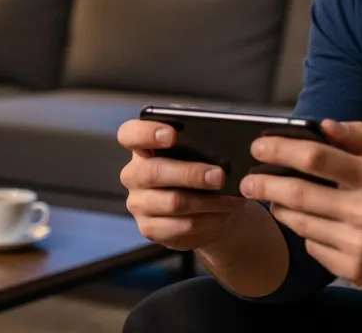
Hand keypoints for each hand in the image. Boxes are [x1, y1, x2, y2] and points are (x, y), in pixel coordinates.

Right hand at [117, 119, 246, 250]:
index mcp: (142, 147)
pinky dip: (207, 220)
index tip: (172, 135)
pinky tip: (222, 214)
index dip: (147, 133)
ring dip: (207, 201)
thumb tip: (221, 151)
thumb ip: (201, 147)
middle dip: (190, 174)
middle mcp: (134, 174)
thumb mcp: (199, 154)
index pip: (130, 134)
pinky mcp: (150, 228)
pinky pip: (180, 226)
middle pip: (153, 172)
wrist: (204, 208)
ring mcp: (138, 203)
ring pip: (172, 202)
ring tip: (231, 199)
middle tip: (219, 176)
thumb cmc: (200, 169)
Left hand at [239, 119, 361, 295]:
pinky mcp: (354, 269)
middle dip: (263, 185)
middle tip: (248, 182)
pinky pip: (313, 248)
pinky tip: (314, 226)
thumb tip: (326, 124)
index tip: (258, 148)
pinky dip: (306, 235)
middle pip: (297, 194)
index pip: (316, 158)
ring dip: (281, 210)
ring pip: (300, 224)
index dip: (280, 150)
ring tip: (275, 200)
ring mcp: (359, 243)